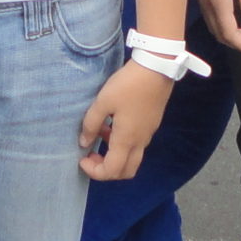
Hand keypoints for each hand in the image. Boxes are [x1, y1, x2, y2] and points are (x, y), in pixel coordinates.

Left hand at [79, 63, 172, 180]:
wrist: (157, 68)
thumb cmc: (128, 85)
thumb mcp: (103, 101)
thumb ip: (91, 124)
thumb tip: (84, 143)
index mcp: (126, 140)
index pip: (111, 171)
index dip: (94, 171)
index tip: (83, 158)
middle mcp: (139, 142)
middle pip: (125, 171)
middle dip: (107, 170)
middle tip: (92, 154)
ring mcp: (148, 134)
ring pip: (132, 158)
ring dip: (114, 155)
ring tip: (100, 134)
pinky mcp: (151, 124)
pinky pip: (136, 144)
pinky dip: (122, 144)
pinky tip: (113, 124)